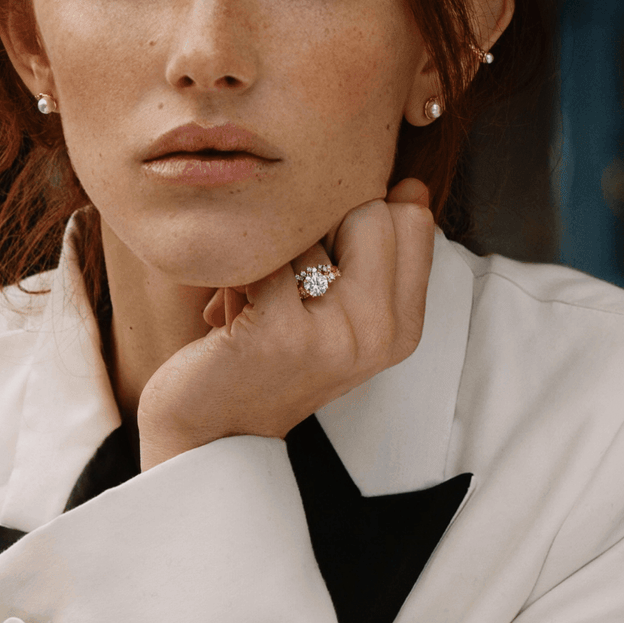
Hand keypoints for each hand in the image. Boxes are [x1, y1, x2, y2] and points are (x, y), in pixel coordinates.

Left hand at [136, 178, 435, 469]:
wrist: (210, 436)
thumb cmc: (267, 360)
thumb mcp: (337, 311)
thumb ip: (375, 254)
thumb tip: (413, 187)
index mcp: (403, 326)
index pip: (411, 220)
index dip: (359, 221)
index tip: (327, 263)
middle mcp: (381, 334)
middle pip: (369, 212)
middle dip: (316, 231)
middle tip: (289, 282)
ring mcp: (335, 336)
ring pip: (308, 231)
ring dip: (267, 257)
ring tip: (255, 305)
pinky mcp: (282, 334)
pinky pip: (262, 257)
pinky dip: (235, 277)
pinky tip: (229, 317)